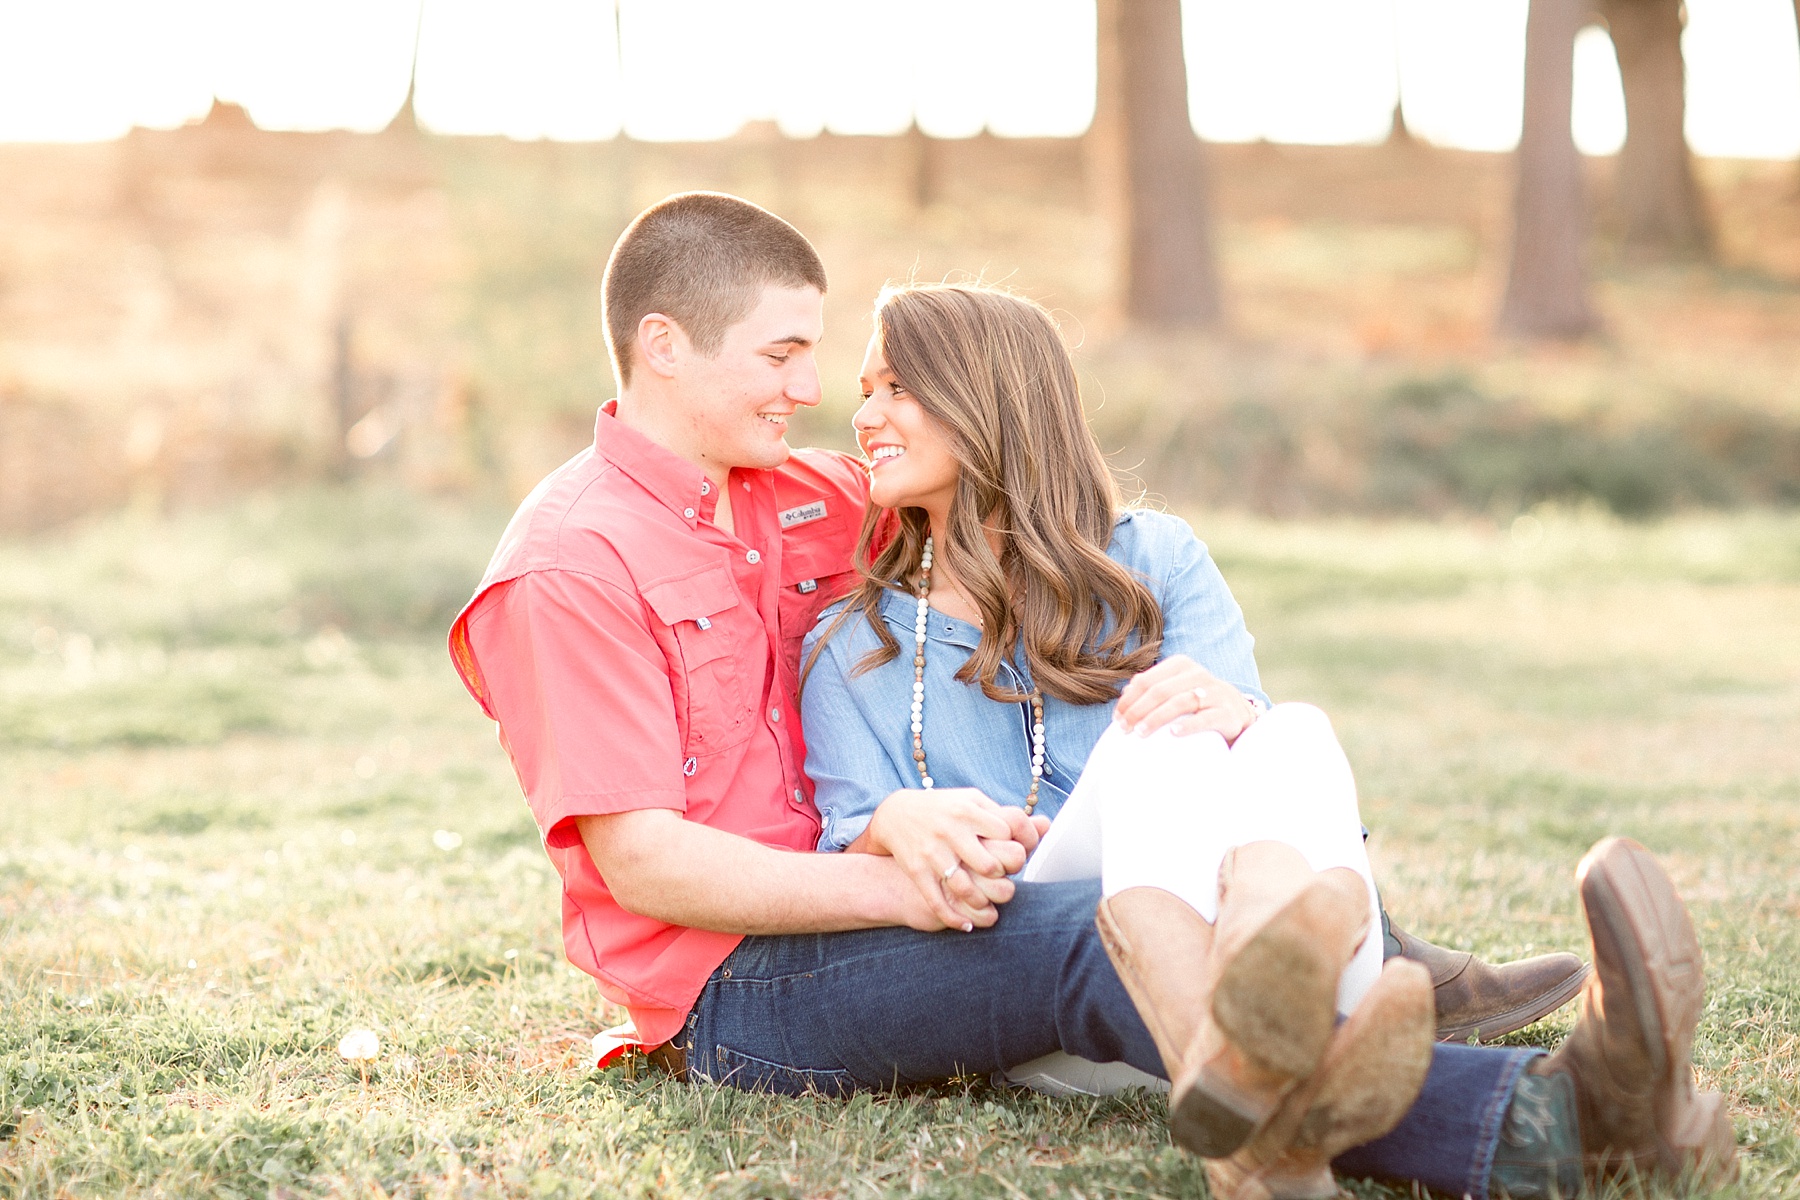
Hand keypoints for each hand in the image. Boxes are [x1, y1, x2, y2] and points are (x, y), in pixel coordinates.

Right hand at [862, 788, 1034, 930]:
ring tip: (987, 905)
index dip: (1019, 845)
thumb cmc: (945, 808)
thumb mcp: (973, 801)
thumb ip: (1006, 814)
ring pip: (965, 888)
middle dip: (1002, 877)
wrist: (896, 814)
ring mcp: (933, 852)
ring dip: (981, 903)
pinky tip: (966, 926)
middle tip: (1002, 880)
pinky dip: (953, 918)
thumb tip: (1045, 826)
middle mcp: (951, 830)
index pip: (1008, 832)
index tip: (1017, 854)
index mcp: (968, 811)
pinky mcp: (917, 870)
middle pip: (991, 865)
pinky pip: (937, 901)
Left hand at [1114, 655, 1259, 744]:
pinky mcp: (1228, 713)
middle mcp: (1198, 675)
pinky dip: (1188, 725)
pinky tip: (1173, 734)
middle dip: (1137, 710)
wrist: (1238, 712)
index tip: (1117, 718)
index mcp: (1181, 665)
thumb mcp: (1175, 688)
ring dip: (1156, 718)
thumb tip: (1125, 694)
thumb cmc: (1198, 702)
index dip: (1128, 700)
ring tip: (1141, 733)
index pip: (1146, 680)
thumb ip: (1151, 687)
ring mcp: (1215, 692)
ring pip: (1180, 702)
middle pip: (1159, 691)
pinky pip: (1205, 719)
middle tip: (1124, 729)